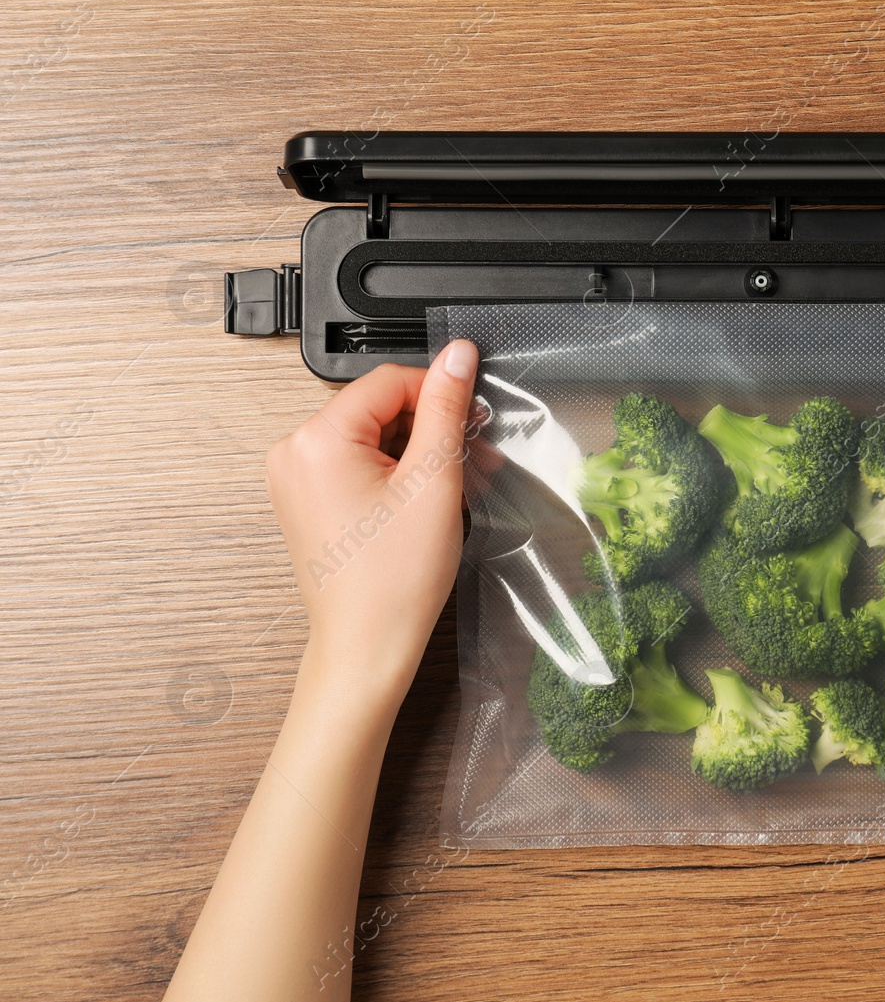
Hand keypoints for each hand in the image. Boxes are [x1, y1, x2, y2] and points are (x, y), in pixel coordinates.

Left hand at [266, 341, 478, 714]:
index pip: (389, 381)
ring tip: (455, 485)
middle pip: (378, 408)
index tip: (472, 416)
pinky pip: (355, 464)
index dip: (439, 393)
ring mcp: (295, 478)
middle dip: (430, 428)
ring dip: (417, 452)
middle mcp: (294, 452)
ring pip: (371, 437)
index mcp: (317, 440)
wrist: (367, 645)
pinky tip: (425, 498)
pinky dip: (393, 473)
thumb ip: (446, 409)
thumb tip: (456, 356)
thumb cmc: (393, 581)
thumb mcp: (434, 482)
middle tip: (472, 459)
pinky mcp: (306, 500)